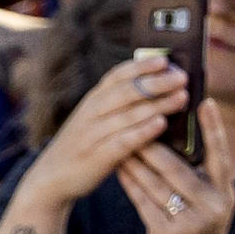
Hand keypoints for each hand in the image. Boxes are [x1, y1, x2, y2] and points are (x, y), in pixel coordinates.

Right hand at [32, 53, 183, 203]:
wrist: (52, 174)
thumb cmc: (84, 144)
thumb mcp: (94, 118)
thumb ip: (117, 104)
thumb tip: (155, 88)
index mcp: (93, 99)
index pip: (117, 75)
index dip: (141, 66)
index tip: (164, 59)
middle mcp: (92, 112)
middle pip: (126, 91)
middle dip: (156, 82)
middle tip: (182, 76)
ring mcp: (93, 133)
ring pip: (128, 114)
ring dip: (157, 104)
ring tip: (182, 97)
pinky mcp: (97, 156)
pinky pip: (123, 140)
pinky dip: (143, 131)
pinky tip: (162, 124)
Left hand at [114, 98, 234, 233]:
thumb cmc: (197, 226)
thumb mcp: (207, 201)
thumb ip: (197, 174)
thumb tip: (171, 132)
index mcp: (225, 193)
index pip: (221, 155)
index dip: (214, 128)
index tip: (205, 100)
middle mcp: (213, 206)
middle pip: (177, 167)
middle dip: (152, 144)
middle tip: (134, 117)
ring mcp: (192, 223)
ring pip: (155, 183)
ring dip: (134, 160)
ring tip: (118, 139)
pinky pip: (143, 201)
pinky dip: (129, 182)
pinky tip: (118, 167)